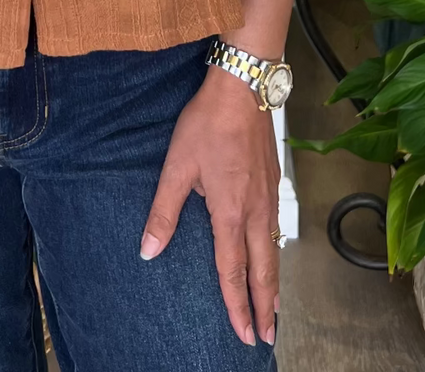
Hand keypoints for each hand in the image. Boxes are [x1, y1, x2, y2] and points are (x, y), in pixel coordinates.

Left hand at [140, 66, 280, 347]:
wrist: (243, 90)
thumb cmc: (207, 125)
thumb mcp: (177, 167)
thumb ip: (164, 212)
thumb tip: (148, 250)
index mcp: (231, 213)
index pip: (233, 270)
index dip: (236, 305)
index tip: (242, 333)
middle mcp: (256, 212)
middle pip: (263, 271)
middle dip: (264, 306)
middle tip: (265, 335)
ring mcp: (268, 198)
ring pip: (274, 253)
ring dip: (273, 285)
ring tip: (272, 308)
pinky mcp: (272, 184)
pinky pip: (276, 232)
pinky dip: (276, 256)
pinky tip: (272, 256)